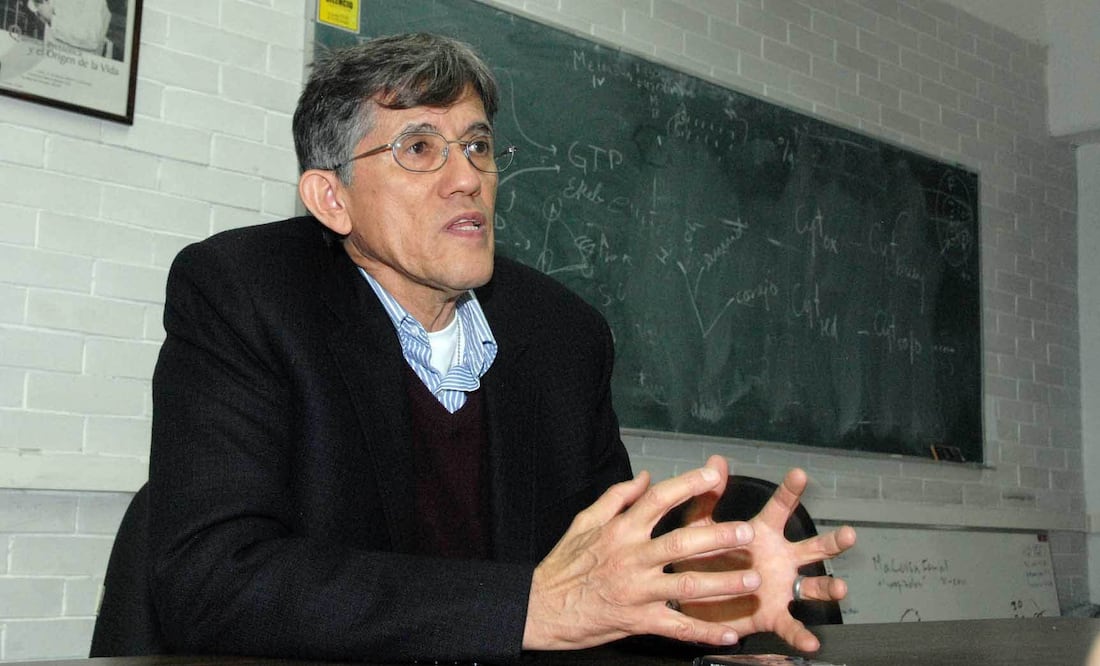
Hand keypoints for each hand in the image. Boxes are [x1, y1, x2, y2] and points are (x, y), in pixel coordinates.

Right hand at [523, 466, 764, 649]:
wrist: (540, 608)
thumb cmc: (563, 563)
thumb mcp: (584, 522)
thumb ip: (617, 497)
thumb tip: (647, 476)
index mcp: (620, 530)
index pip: (658, 500)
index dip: (688, 485)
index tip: (714, 476)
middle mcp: (631, 558)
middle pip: (681, 543)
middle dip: (718, 537)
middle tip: (748, 532)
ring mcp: (637, 591)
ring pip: (686, 585)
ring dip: (723, 583)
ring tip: (754, 580)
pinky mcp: (638, 621)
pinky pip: (676, 627)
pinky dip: (704, 632)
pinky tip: (729, 635)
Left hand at [674, 456, 856, 651]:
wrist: (693, 600)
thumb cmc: (701, 559)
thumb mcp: (700, 528)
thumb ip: (707, 498)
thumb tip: (715, 461)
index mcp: (762, 534)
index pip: (780, 508)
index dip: (790, 491)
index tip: (799, 475)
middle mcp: (779, 559)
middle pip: (812, 548)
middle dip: (832, 542)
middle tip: (849, 534)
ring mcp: (780, 587)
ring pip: (813, 586)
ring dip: (829, 587)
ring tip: (841, 588)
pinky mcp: (773, 614)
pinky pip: (791, 625)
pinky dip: (802, 635)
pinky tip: (812, 642)